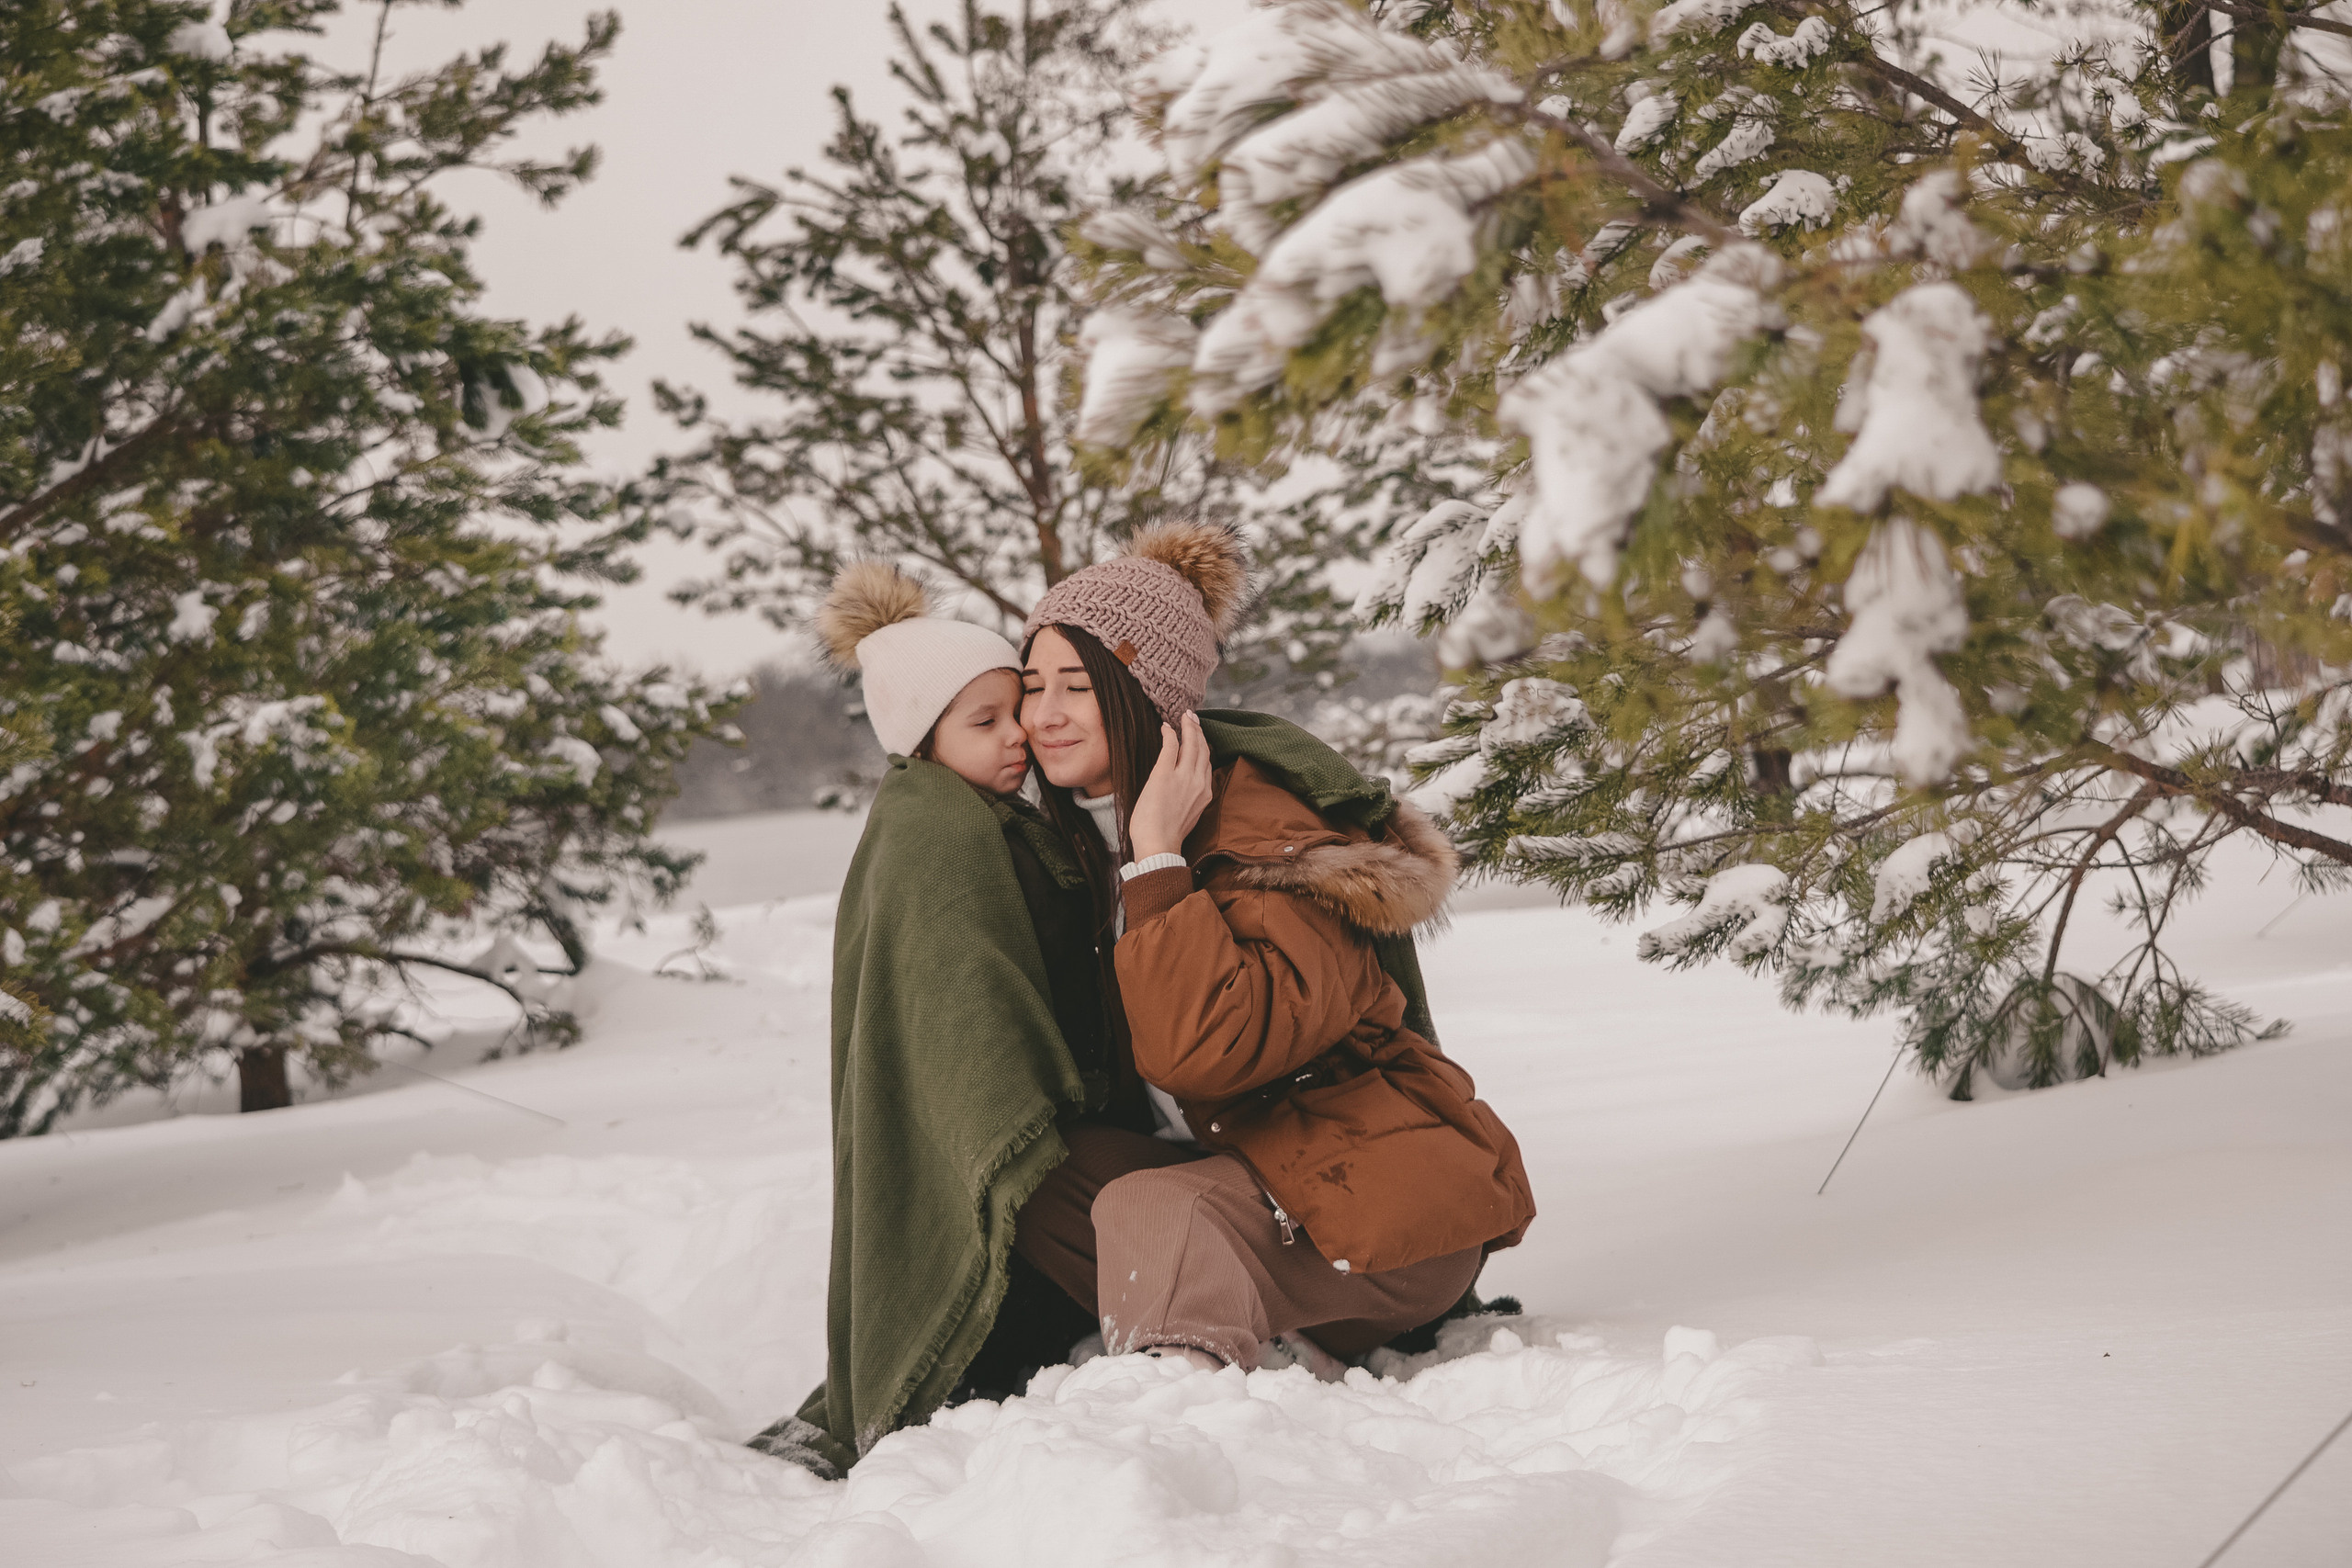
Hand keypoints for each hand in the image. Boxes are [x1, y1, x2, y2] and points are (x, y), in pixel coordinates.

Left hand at [1128, 711, 1212, 860]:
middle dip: (1199, 730)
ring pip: (1191, 744)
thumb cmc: (1167, 836)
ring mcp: (1183, 777)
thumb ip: (1189, 797)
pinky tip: (1166, 727)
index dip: (1204, 745)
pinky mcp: (1164, 774)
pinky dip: (1170, 734)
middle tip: (1193, 718)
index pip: (1208, 762)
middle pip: (1203, 749)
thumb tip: (1181, 787)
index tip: (1200, 735)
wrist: (1159, 846)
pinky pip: (1170, 747)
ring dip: (1188, 727)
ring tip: (1184, 718)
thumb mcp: (1187, 814)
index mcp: (1205, 793)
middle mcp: (1199, 782)